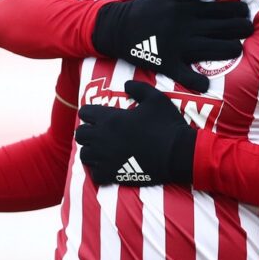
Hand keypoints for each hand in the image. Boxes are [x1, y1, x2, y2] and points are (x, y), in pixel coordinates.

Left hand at [75, 80, 195, 185]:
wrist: (178, 153)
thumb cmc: (167, 124)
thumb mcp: (156, 98)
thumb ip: (138, 88)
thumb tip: (125, 85)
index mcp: (110, 118)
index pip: (84, 112)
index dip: (90, 112)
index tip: (99, 115)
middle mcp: (103, 138)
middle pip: (80, 134)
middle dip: (87, 131)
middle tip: (99, 132)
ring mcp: (106, 158)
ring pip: (84, 155)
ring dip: (90, 151)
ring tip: (101, 150)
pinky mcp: (113, 174)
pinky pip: (95, 174)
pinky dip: (99, 171)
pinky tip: (109, 166)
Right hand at [92, 0, 252, 92]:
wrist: (117, 26)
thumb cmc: (145, 10)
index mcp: (186, 8)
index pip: (222, 9)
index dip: (240, 12)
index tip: (247, 14)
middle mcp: (185, 25)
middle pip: (224, 28)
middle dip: (242, 29)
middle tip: (249, 30)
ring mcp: (176, 44)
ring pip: (213, 49)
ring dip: (230, 50)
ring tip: (236, 49)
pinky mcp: (166, 61)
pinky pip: (185, 74)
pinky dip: (196, 81)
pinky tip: (205, 83)